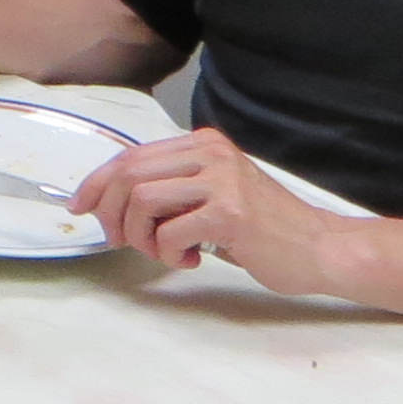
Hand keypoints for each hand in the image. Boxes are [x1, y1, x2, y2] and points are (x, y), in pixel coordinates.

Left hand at [73, 129, 335, 290]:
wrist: (321, 249)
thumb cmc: (264, 230)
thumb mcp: (214, 196)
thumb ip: (172, 191)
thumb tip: (112, 204)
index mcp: (203, 145)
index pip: (131, 154)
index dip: (97, 182)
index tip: (81, 206)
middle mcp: (211, 153)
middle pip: (130, 173)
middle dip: (110, 211)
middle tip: (117, 240)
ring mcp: (222, 180)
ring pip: (142, 199)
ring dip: (140, 234)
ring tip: (162, 251)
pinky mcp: (230, 212)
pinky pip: (169, 231)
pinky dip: (168, 252)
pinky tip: (191, 259)